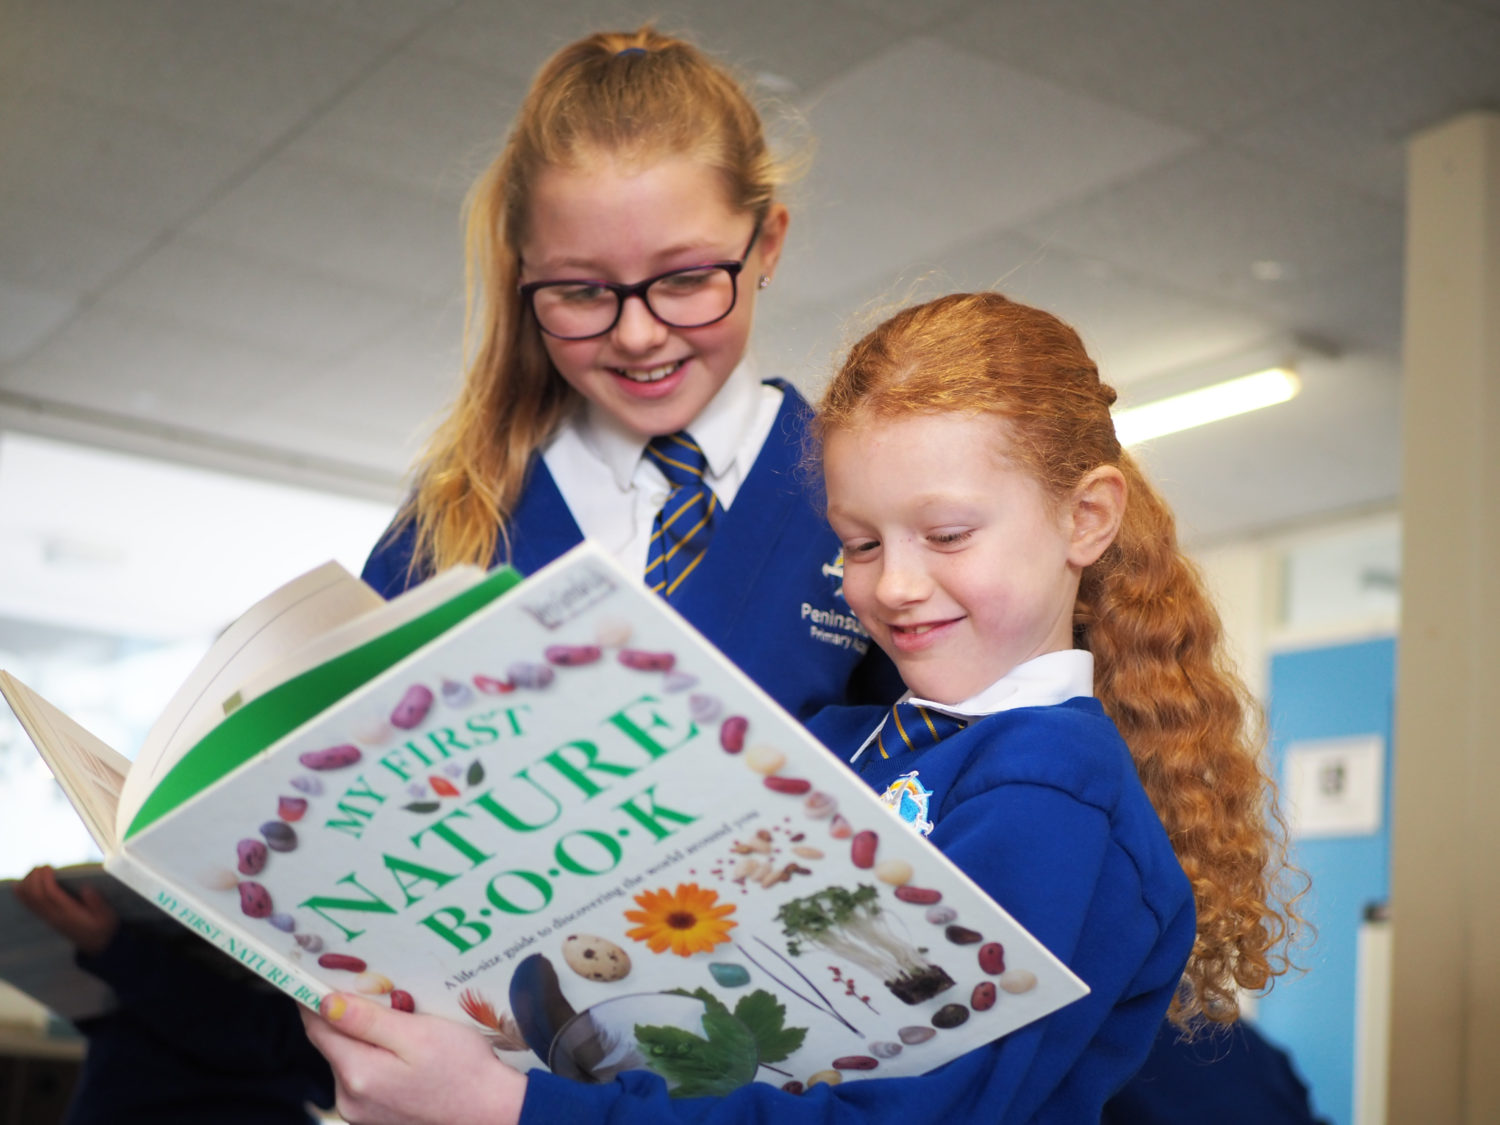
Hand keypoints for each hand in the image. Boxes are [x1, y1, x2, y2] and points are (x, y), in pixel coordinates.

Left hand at [12, 866, 119, 955]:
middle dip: (35, 878)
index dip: (46, 879)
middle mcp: (55, 916)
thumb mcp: (107, 916)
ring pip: (31, 900)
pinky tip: (19, 886)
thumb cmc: (102, 926)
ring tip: (35, 871)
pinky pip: (30, 906)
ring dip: (28, 884)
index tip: (48, 867)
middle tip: (42, 866)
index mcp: (70, 913)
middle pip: (37, 896)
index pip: (51, 895)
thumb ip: (97, 903)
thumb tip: (86, 888)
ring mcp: (49, 918)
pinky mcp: (47, 918)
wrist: (95, 943)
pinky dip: (22, 895)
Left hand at [301, 992, 527, 1124]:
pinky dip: (376, 1056)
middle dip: (347, 1016)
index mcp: (357, 1074)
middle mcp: (350, 1099)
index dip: (313, 998)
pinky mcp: (375, 1116)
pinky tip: (403, 1048)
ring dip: (364, 1036)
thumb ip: (367, 1021)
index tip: (316, 970)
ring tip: (399, 1019)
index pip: (317, 1028)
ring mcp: (361, 1112)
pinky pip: (365, 1075)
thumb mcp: (417, 1034)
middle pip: (333, 1044)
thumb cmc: (462, 1070)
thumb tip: (323, 1003)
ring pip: (349, 1059)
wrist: (491, 1111)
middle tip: (375, 989)